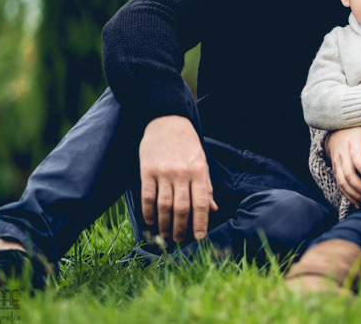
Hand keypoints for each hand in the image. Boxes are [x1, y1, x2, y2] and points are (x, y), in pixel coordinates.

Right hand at [139, 115, 217, 242]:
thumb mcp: (202, 162)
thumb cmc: (187, 144)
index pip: (201, 203)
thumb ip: (206, 186)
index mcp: (199, 171)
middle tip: (178, 239)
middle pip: (181, 208)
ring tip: (165, 234)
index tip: (199, 237)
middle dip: (180, 228)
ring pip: (164, 205)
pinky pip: (147, 196)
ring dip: (164, 224)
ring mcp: (164, 172)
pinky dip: (149, 211)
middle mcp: (182, 173)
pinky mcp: (147, 170)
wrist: (167, 120)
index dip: (200, 223)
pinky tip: (151, 220)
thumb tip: (213, 209)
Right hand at [325, 125, 360, 206]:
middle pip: (348, 173)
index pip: (354, 156)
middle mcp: (342, 155)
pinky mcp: (336, 171)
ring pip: (342, 182)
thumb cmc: (357, 131)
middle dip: (359, 186)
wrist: (335, 134)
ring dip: (353, 193)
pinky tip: (357, 203)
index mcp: (352, 144)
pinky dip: (348, 195)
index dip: (359, 165)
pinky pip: (340, 185)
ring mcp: (337, 164)